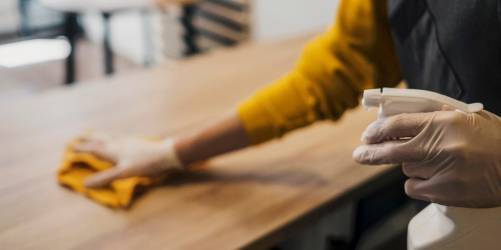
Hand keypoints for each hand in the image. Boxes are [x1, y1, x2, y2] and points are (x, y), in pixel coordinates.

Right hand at [74, 133, 182, 187]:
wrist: (167, 153)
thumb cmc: (146, 163)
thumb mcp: (124, 173)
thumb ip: (105, 178)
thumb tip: (85, 184)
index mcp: (114, 151)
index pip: (94, 149)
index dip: (82, 148)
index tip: (71, 147)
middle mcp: (119, 143)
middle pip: (101, 139)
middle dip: (89, 138)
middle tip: (79, 134)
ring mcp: (129, 141)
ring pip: (110, 137)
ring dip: (100, 135)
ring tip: (95, 133)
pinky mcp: (138, 142)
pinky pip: (120, 138)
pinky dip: (113, 137)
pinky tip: (119, 140)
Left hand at [353, 110, 500, 207]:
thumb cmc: (495, 140)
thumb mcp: (466, 118)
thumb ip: (435, 117)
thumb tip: (401, 119)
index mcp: (443, 122)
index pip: (397, 124)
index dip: (377, 130)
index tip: (367, 135)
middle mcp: (438, 145)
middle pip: (390, 151)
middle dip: (370, 153)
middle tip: (359, 154)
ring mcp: (440, 170)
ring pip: (406, 169)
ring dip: (411, 166)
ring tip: (435, 163)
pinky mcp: (443, 192)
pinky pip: (414, 187)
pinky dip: (419, 184)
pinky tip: (436, 179)